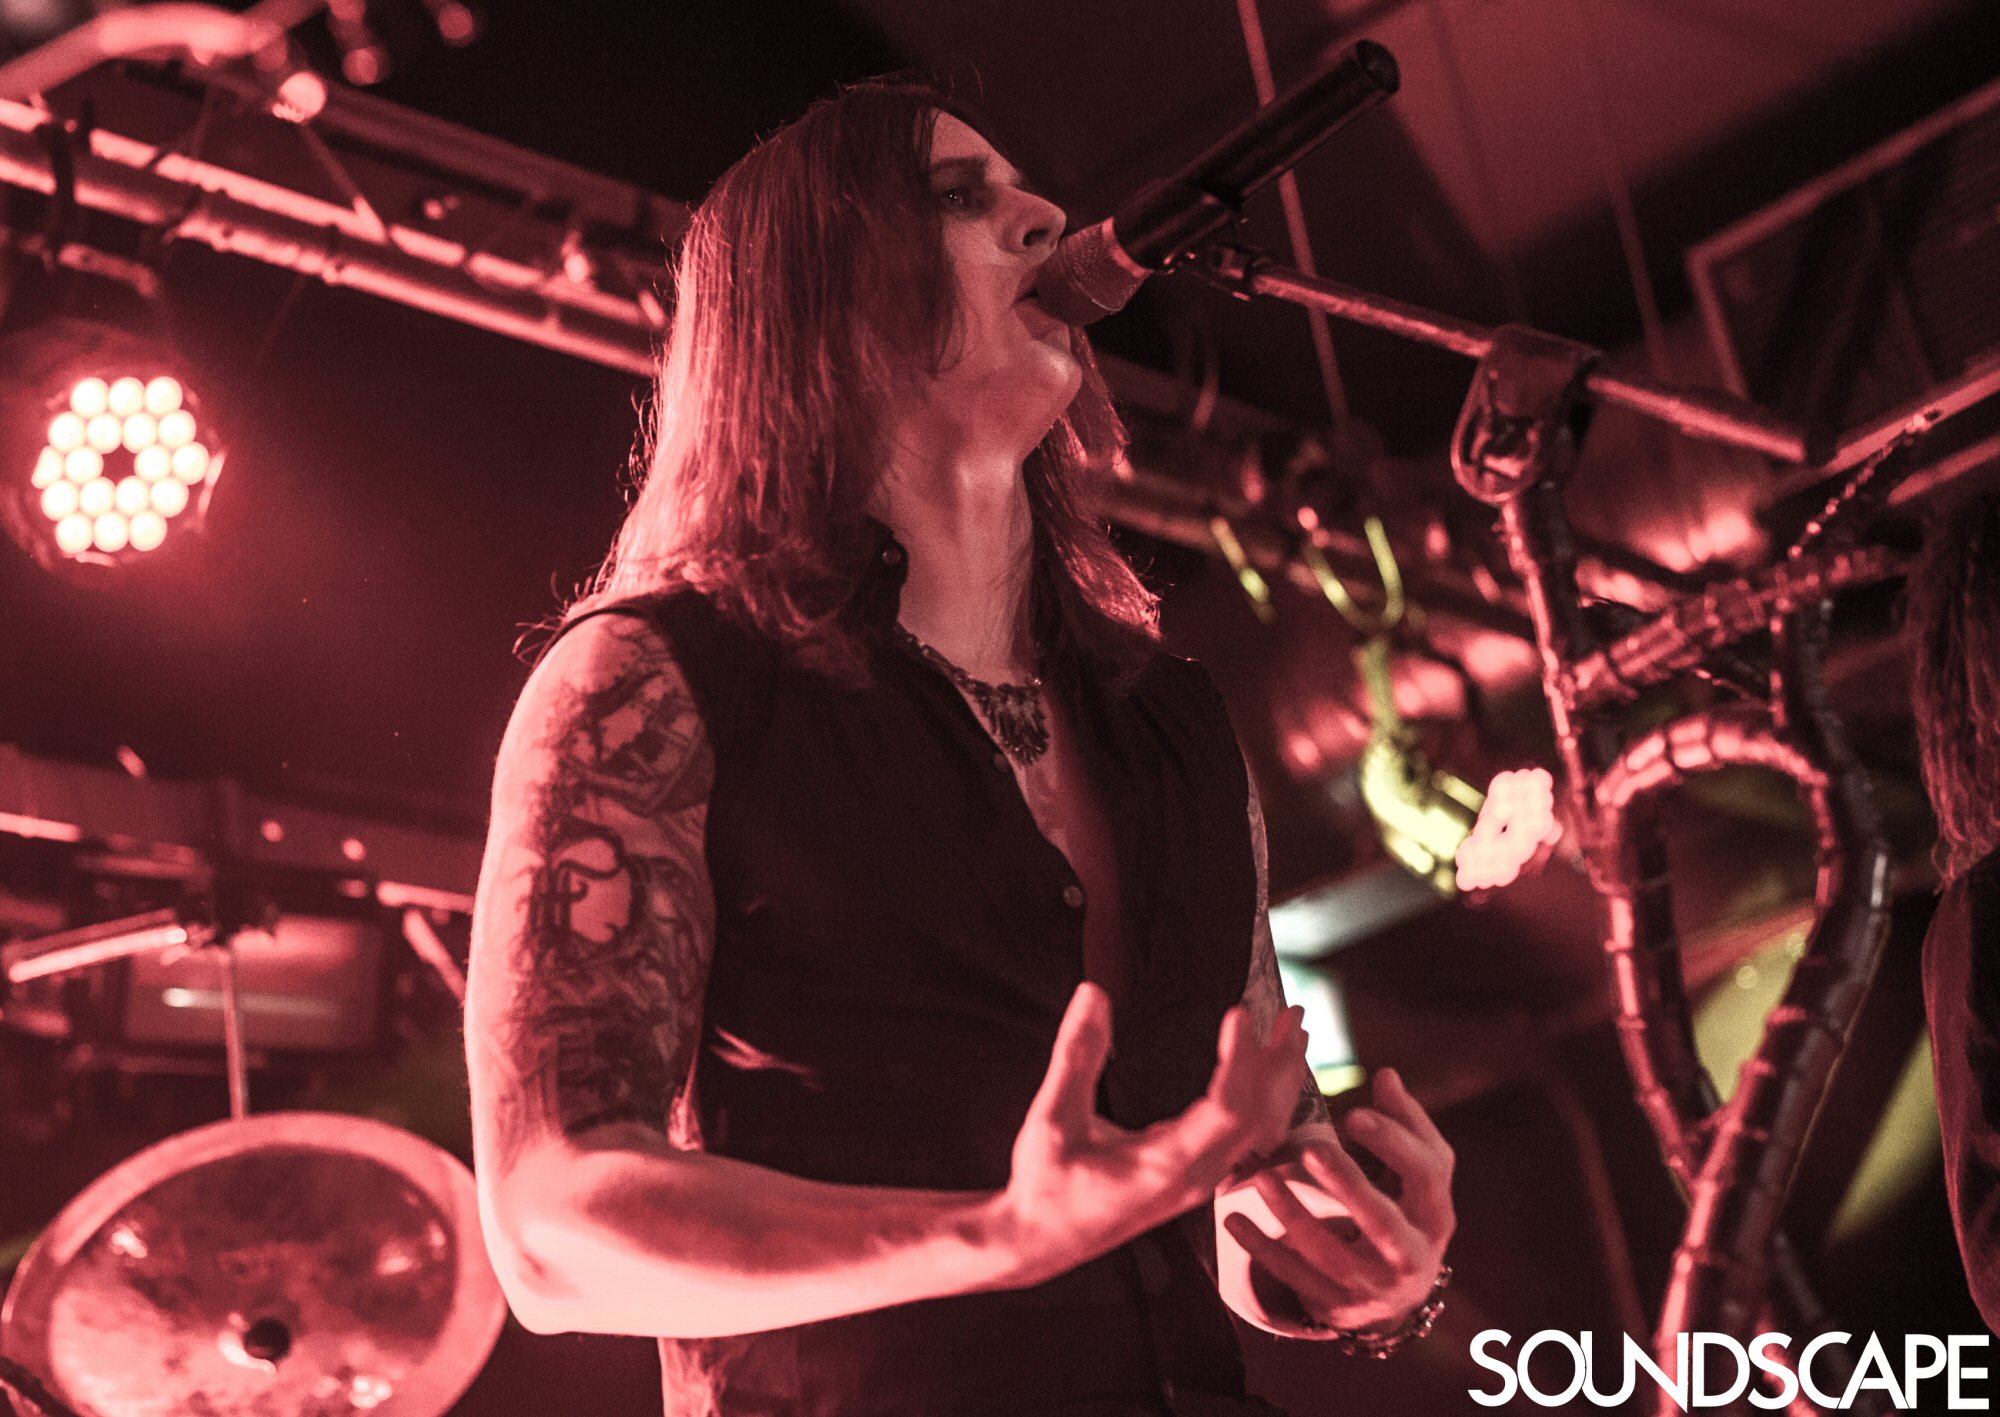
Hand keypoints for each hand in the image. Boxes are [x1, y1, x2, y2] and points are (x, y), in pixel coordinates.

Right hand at [996, 982, 1307, 1286]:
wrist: (1041, 1242)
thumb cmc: (1044, 1186)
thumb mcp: (1051, 1119)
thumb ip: (1075, 1056)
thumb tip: (1093, 993)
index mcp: (1164, 1166)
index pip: (1225, 1110)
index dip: (1239, 1059)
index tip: (1238, 1012)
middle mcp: (1194, 1178)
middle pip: (1260, 1118)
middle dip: (1279, 1063)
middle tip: (1291, 1013)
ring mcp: (1200, 1182)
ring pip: (1261, 1131)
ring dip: (1279, 1080)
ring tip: (1290, 1035)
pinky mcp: (1196, 1179)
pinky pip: (1249, 1141)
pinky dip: (1266, 1102)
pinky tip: (1268, 1078)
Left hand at [1220, 1067, 1454, 1334]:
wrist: (1396, 1299)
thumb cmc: (1404, 1215)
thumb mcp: (1416, 1179)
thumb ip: (1405, 1126)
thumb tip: (1386, 1075)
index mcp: (1435, 1215)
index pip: (1426, 1175)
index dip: (1394, 1144)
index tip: (1354, 1115)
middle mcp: (1410, 1256)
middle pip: (1382, 1221)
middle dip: (1348, 1186)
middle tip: (1312, 1148)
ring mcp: (1372, 1286)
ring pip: (1331, 1254)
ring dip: (1293, 1215)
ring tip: (1261, 1177)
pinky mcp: (1336, 1306)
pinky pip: (1295, 1278)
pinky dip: (1263, 1250)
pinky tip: (1233, 1221)